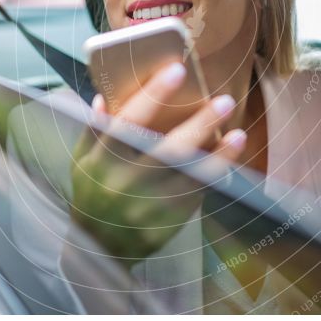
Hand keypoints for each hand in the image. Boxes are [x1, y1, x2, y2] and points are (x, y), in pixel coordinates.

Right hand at [69, 62, 246, 263]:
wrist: (99, 249)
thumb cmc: (92, 194)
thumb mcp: (82, 161)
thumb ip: (94, 129)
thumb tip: (104, 96)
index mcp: (102, 159)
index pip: (130, 120)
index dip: (154, 94)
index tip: (178, 70)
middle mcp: (126, 182)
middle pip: (168, 149)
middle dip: (200, 124)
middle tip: (225, 101)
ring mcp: (149, 204)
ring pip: (190, 175)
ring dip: (219, 154)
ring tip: (238, 133)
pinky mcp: (167, 221)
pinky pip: (197, 194)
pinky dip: (215, 175)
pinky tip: (230, 157)